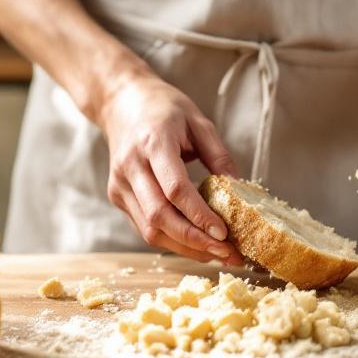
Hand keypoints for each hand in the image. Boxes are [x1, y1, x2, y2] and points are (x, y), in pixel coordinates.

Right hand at [97, 74, 244, 264]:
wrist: (121, 102)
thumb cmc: (164, 108)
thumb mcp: (199, 121)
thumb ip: (219, 155)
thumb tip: (240, 190)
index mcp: (153, 143)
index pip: (175, 190)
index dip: (200, 216)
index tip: (225, 233)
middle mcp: (130, 167)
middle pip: (160, 217)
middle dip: (195, 241)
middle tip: (227, 253)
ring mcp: (119, 184)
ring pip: (149, 229)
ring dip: (184, 247)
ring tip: (216, 255)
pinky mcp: (117, 196)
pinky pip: (144, 226)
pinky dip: (171, 240)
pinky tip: (196, 244)